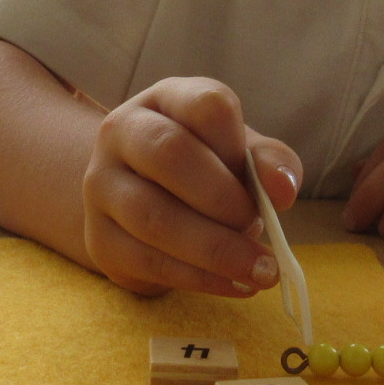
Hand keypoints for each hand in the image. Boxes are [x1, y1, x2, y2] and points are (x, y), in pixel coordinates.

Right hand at [83, 76, 303, 296]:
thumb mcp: (239, 152)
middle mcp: (122, 132)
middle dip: (225, 199)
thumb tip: (283, 190)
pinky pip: (149, 261)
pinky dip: (201, 279)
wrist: (136, 201)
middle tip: (258, 226)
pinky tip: (235, 285)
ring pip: (154, 217)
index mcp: (167, 100)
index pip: (206, 106)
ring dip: (217, 249)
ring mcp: (101, 185)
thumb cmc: (203, 168)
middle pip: (170, 154)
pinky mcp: (100, 238)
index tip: (271, 186)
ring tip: (260, 271)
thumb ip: (269, 161)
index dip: (242, 147)